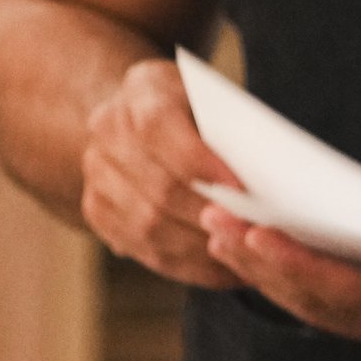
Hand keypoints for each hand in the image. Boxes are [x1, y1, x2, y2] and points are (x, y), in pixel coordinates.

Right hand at [80, 54, 245, 290]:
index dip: (199, 161)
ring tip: (244, 262)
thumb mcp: (217, 101)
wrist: (142, 116)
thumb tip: (264, 177)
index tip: (242, 190)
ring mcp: (96, 173)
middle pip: (158, 186)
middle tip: (253, 239)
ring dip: (201, 250)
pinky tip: (221, 271)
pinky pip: (142, 248)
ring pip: (148, 225)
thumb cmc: (199, 109)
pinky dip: (186, 266)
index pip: (159, 127)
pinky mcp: (96, 210)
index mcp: (141, 89)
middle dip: (210, 218)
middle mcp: (107, 129)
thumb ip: (232, 131)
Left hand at [200, 166, 360, 360]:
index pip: (357, 292)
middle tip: (210, 222)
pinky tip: (274, 258)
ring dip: (270, 276)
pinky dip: (299, 284)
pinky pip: (340, 308)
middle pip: (320, 302)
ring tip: (222, 234)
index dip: (302, 266)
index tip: (257, 235)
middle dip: (263, 266)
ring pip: (322, 309)